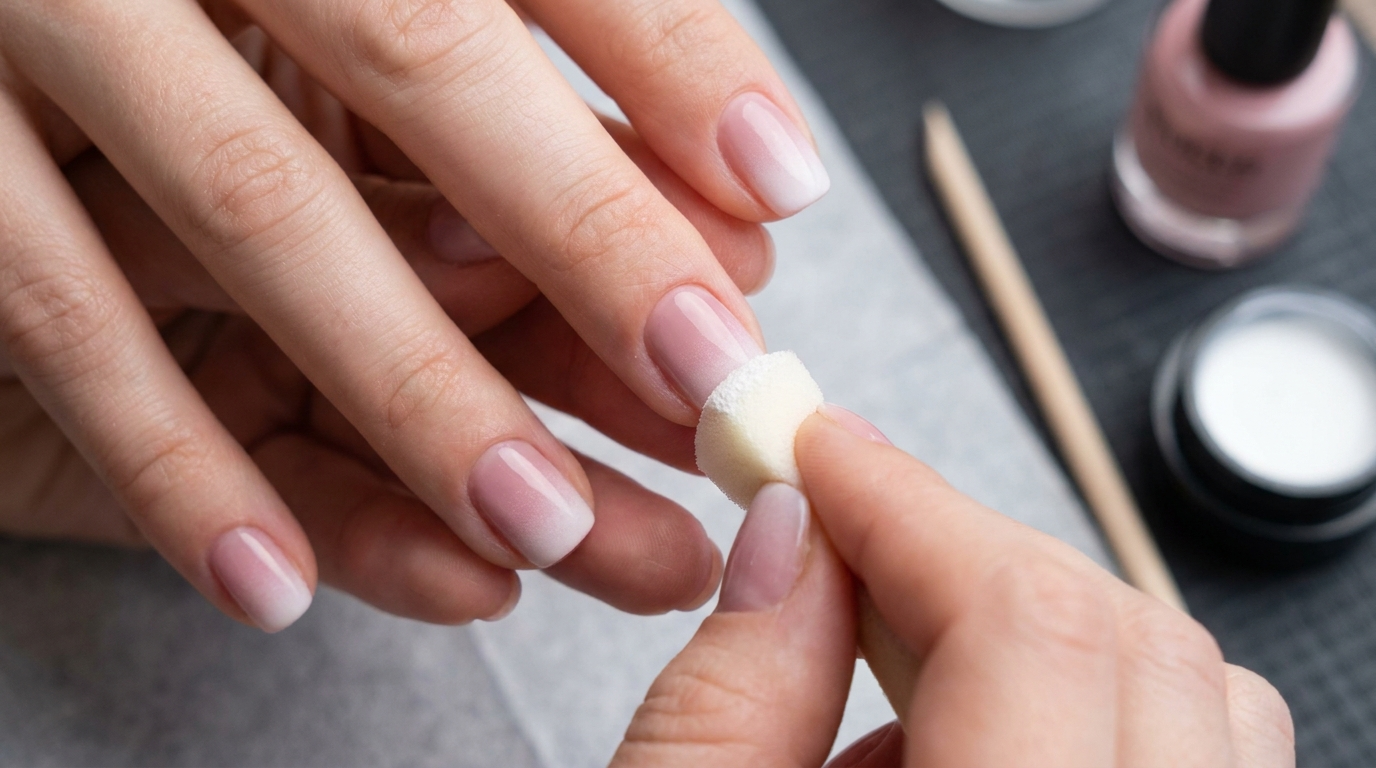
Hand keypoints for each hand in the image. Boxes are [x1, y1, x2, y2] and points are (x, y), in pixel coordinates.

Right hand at [0, 0, 820, 629]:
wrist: (8, 9)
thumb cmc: (205, 27)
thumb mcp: (350, 25)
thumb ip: (528, 64)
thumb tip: (719, 177)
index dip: (666, 57)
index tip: (777, 187)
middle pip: (421, 66)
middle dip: (582, 232)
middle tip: (708, 377)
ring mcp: (46, 45)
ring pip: (259, 212)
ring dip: (419, 387)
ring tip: (552, 524)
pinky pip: (59, 325)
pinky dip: (180, 461)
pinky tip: (285, 584)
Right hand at [611, 411, 1294, 766]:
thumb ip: (726, 702)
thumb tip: (791, 535)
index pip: (1025, 629)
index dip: (906, 505)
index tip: (810, 450)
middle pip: (1127, 637)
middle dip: (962, 554)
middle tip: (832, 544)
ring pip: (1195, 698)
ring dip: (1032, 637)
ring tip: (885, 684)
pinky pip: (1194, 765)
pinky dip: (1077, 717)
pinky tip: (942, 757)